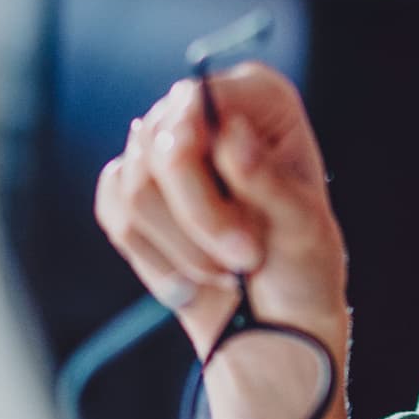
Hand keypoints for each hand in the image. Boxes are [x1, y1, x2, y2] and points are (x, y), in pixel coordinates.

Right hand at [94, 62, 348, 359]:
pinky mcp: (133, 189)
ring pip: (136, 187)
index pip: (200, 99)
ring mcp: (164, 149)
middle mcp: (207, 111)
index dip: (200, 150)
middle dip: (200, 218)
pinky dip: (155, 257)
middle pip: (161, 148)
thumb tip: (230, 132)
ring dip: (182, 245)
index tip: (230, 201)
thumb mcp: (301, 225)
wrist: (274, 319)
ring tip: (226, 270)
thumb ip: (266, 179)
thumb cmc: (301, 264)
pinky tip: (192, 278)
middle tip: (244, 258)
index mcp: (260, 98)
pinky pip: (117, 214)